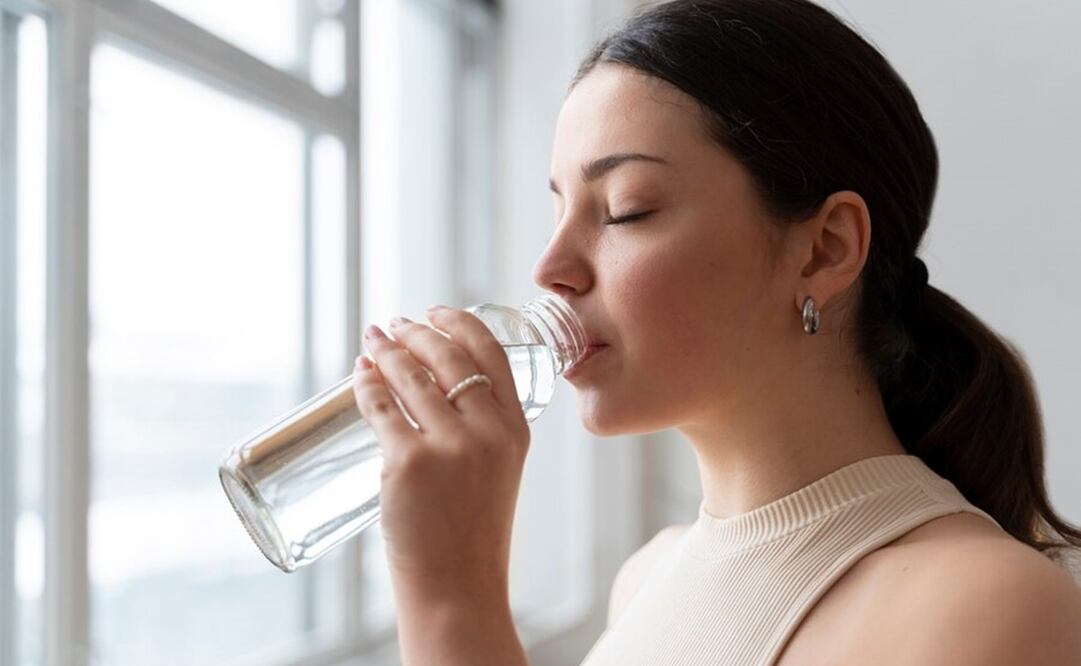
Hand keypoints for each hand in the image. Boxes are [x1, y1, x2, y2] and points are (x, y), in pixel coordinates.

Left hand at [352, 305, 529, 603]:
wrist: (459, 586)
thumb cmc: (473, 533)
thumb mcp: (499, 471)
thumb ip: (481, 430)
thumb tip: (429, 387)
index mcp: (516, 429)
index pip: (492, 354)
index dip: (460, 324)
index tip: (436, 312)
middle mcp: (488, 431)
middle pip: (448, 357)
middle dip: (416, 333)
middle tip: (395, 325)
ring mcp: (449, 446)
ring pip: (411, 378)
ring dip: (387, 352)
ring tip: (372, 342)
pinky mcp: (409, 463)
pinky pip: (380, 408)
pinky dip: (365, 384)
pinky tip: (359, 374)